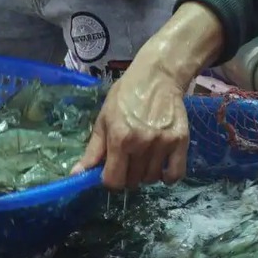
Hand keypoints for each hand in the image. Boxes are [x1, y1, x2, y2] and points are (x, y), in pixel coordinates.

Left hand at [75, 45, 191, 189]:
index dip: (109, 180)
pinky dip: (168, 176)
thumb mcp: (104, 119)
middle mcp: (142, 143)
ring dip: (145, 174)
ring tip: (144, 159)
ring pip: (152, 179)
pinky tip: (162, 167)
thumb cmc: (125, 96)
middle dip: (127, 176)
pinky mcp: (181, 141)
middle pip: (132, 181)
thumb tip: (76, 175)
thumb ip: (93, 150)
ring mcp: (163, 143)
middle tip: (128, 161)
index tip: (111, 171)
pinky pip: (176, 174)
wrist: (157, 76)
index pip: (113, 181)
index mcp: (119, 138)